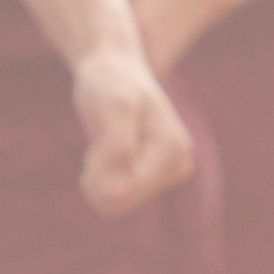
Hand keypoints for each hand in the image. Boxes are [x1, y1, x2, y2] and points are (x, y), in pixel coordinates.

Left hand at [70, 42, 196, 214]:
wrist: (111, 68)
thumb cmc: (111, 82)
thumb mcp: (113, 107)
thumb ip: (116, 148)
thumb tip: (114, 193)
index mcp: (175, 150)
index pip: (122, 191)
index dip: (99, 165)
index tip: (105, 130)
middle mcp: (178, 165)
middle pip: (117, 202)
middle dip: (96, 173)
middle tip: (101, 135)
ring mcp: (164, 175)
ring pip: (113, 205)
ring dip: (96, 176)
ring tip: (104, 142)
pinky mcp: (151, 179)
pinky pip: (112, 200)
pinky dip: (98, 179)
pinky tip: (106, 153)